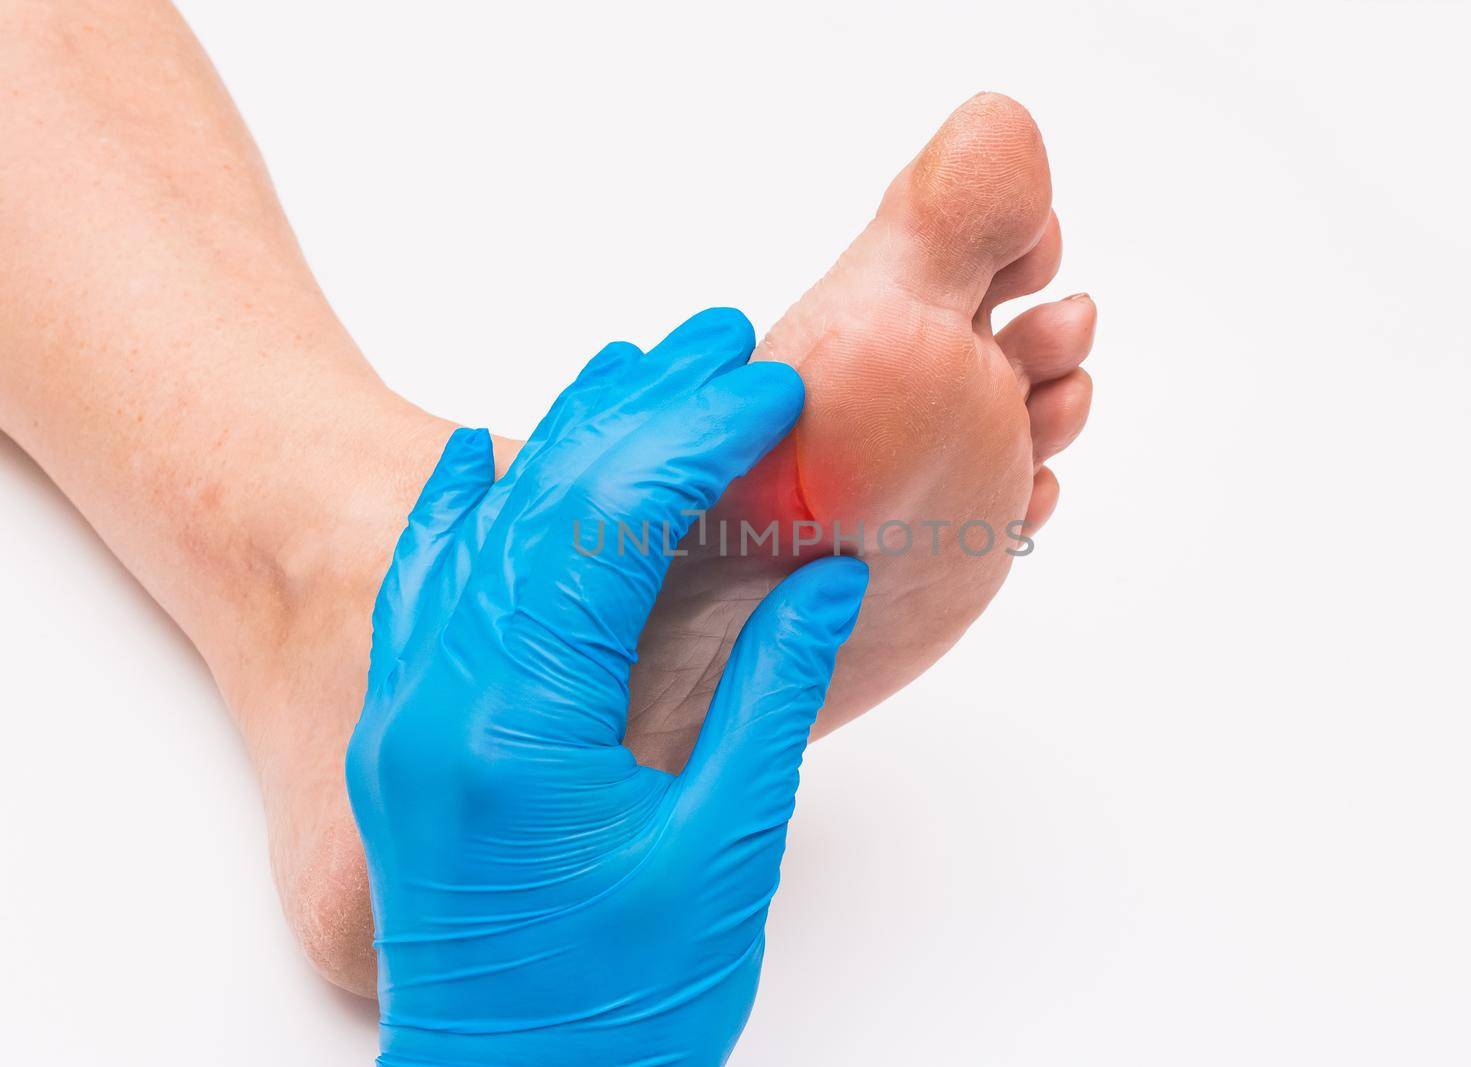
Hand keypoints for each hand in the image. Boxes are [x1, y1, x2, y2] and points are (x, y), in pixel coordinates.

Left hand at [345, 308, 868, 1065]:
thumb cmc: (624, 1005)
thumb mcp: (723, 847)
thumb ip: (770, 692)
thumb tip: (823, 573)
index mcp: (518, 725)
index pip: (608, 526)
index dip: (695, 438)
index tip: (769, 384)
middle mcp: (442, 699)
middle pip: (542, 504)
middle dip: (642, 410)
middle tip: (722, 339)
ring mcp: (414, 714)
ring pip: (484, 533)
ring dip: (565, 441)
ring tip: (639, 364)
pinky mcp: (413, 736)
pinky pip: (430, 592)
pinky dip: (464, 511)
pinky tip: (481, 452)